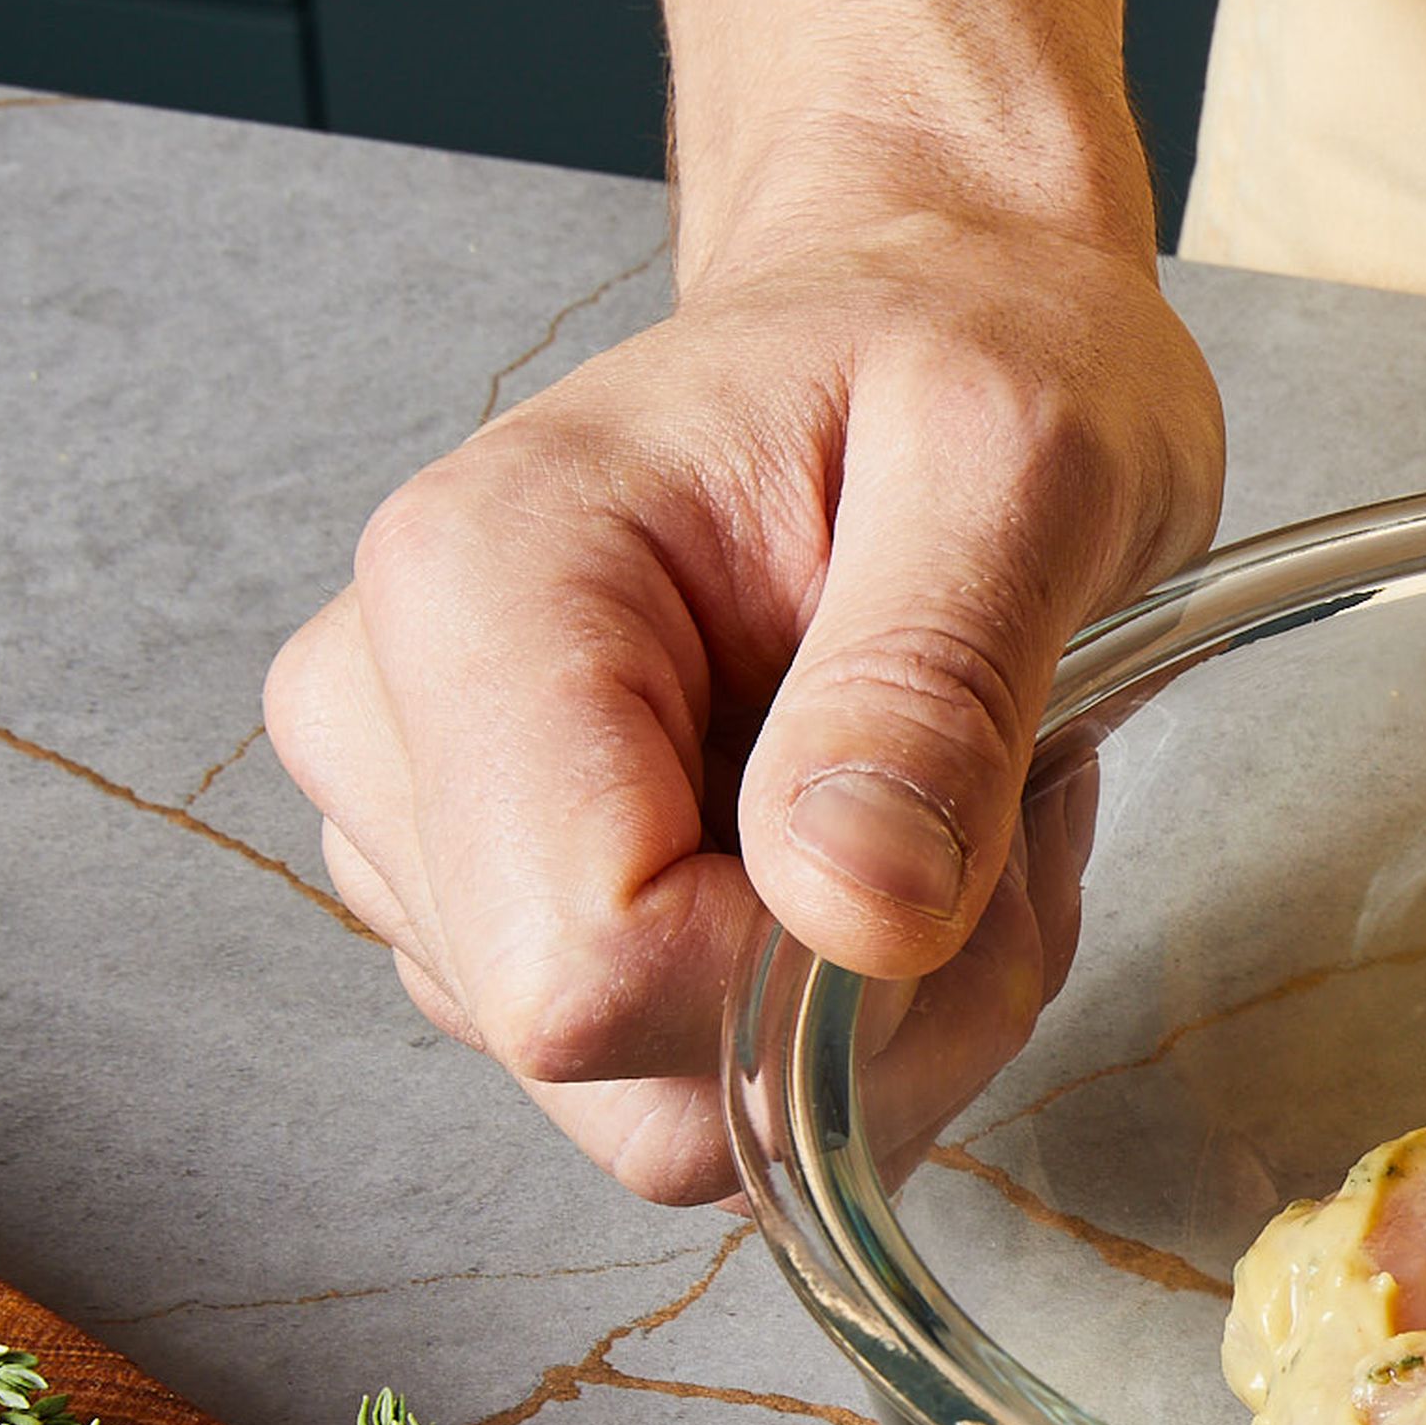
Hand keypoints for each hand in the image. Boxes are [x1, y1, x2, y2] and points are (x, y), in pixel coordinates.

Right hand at [269, 179, 1223, 1200]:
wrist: (934, 313)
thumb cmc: (970, 354)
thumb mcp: (1021, 464)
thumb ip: (932, 687)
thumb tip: (852, 914)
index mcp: (481, 597)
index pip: (583, 972)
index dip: (799, 988)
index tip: (942, 839)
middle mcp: (404, 731)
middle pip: (624, 1077)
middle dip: (868, 1020)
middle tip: (992, 812)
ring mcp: (447, 841)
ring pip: (674, 1112)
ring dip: (883, 1016)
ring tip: (954, 798)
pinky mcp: (516, 913)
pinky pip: (702, 1085)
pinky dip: (855, 1015)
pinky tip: (901, 844)